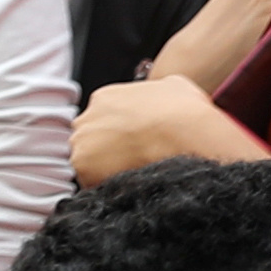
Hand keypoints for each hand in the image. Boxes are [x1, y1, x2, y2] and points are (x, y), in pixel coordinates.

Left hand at [72, 74, 266, 182]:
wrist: (188, 135)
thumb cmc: (184, 113)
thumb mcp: (174, 85)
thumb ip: (155, 91)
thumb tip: (160, 98)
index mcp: (104, 97)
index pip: (101, 118)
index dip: (117, 133)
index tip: (129, 140)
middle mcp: (86, 118)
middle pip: (90, 139)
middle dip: (106, 149)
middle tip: (130, 157)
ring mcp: (81, 143)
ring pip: (87, 161)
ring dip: (103, 168)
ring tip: (130, 170)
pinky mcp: (83, 168)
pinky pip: (89, 181)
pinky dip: (103, 184)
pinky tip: (126, 182)